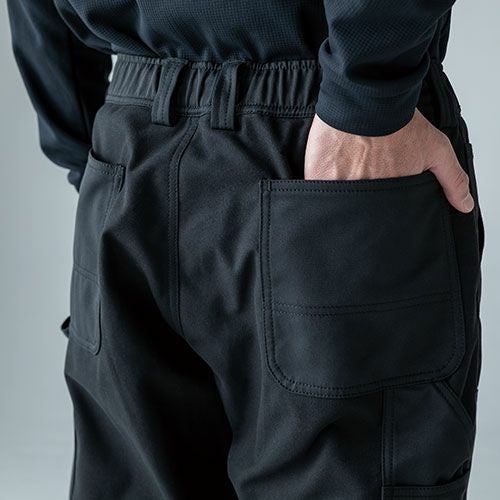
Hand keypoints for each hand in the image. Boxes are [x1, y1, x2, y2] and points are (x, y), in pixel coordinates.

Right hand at [304, 110, 473, 212]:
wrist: (367, 97)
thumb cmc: (399, 121)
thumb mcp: (435, 149)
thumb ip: (453, 179)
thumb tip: (464, 206)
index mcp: (388, 192)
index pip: (380, 218)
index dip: (378, 216)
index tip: (375, 210)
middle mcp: (362, 193)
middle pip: (355, 215)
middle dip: (356, 212)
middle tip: (358, 193)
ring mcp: (337, 185)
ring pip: (334, 205)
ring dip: (336, 201)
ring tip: (341, 183)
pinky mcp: (316, 174)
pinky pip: (313, 192)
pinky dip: (317, 191)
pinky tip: (323, 180)